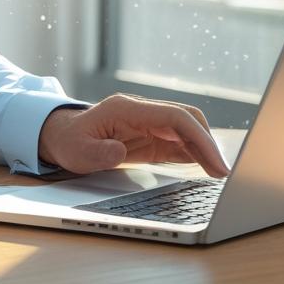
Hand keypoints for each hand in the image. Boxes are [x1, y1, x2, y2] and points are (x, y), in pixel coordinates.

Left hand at [37, 94, 230, 176]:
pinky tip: (205, 168)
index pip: (174, 117)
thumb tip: (118, 152)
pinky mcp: (150, 136)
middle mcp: (143, 111)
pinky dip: (195, 153)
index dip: (199, 138)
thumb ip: (98, 153)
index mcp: (128, 109)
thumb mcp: (77, 151)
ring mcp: (148, 123)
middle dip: (208, 144)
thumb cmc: (69, 142)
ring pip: (187, 130)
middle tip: (222, 173)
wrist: (61, 136)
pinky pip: (179, 141)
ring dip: (204, 149)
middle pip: (187, 120)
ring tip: (218, 175)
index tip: (214, 162)